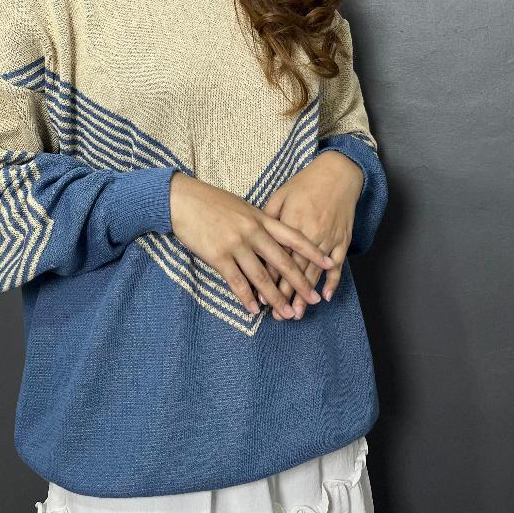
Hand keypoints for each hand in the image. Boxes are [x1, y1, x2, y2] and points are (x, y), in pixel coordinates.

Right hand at [168, 172, 336, 317]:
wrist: (182, 200)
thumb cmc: (212, 202)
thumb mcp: (242, 207)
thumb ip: (259, 222)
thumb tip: (274, 238)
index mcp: (261, 218)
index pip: (294, 236)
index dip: (313, 251)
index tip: (330, 262)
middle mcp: (252, 231)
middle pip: (282, 261)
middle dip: (300, 283)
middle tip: (313, 299)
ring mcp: (236, 244)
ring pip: (261, 276)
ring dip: (276, 298)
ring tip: (287, 312)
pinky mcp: (218, 255)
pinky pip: (236, 281)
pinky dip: (246, 298)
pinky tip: (254, 310)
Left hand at [261, 151, 363, 318]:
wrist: (338, 173)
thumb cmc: (305, 184)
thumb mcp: (280, 195)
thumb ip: (266, 217)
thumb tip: (252, 235)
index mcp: (290, 223)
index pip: (276, 257)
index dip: (268, 278)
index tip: (259, 296)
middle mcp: (309, 233)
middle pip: (295, 269)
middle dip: (286, 294)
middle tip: (277, 314)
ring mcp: (327, 238)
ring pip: (314, 271)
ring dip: (306, 294)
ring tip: (298, 313)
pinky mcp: (341, 239)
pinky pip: (337, 263)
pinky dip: (333, 280)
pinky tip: (327, 295)